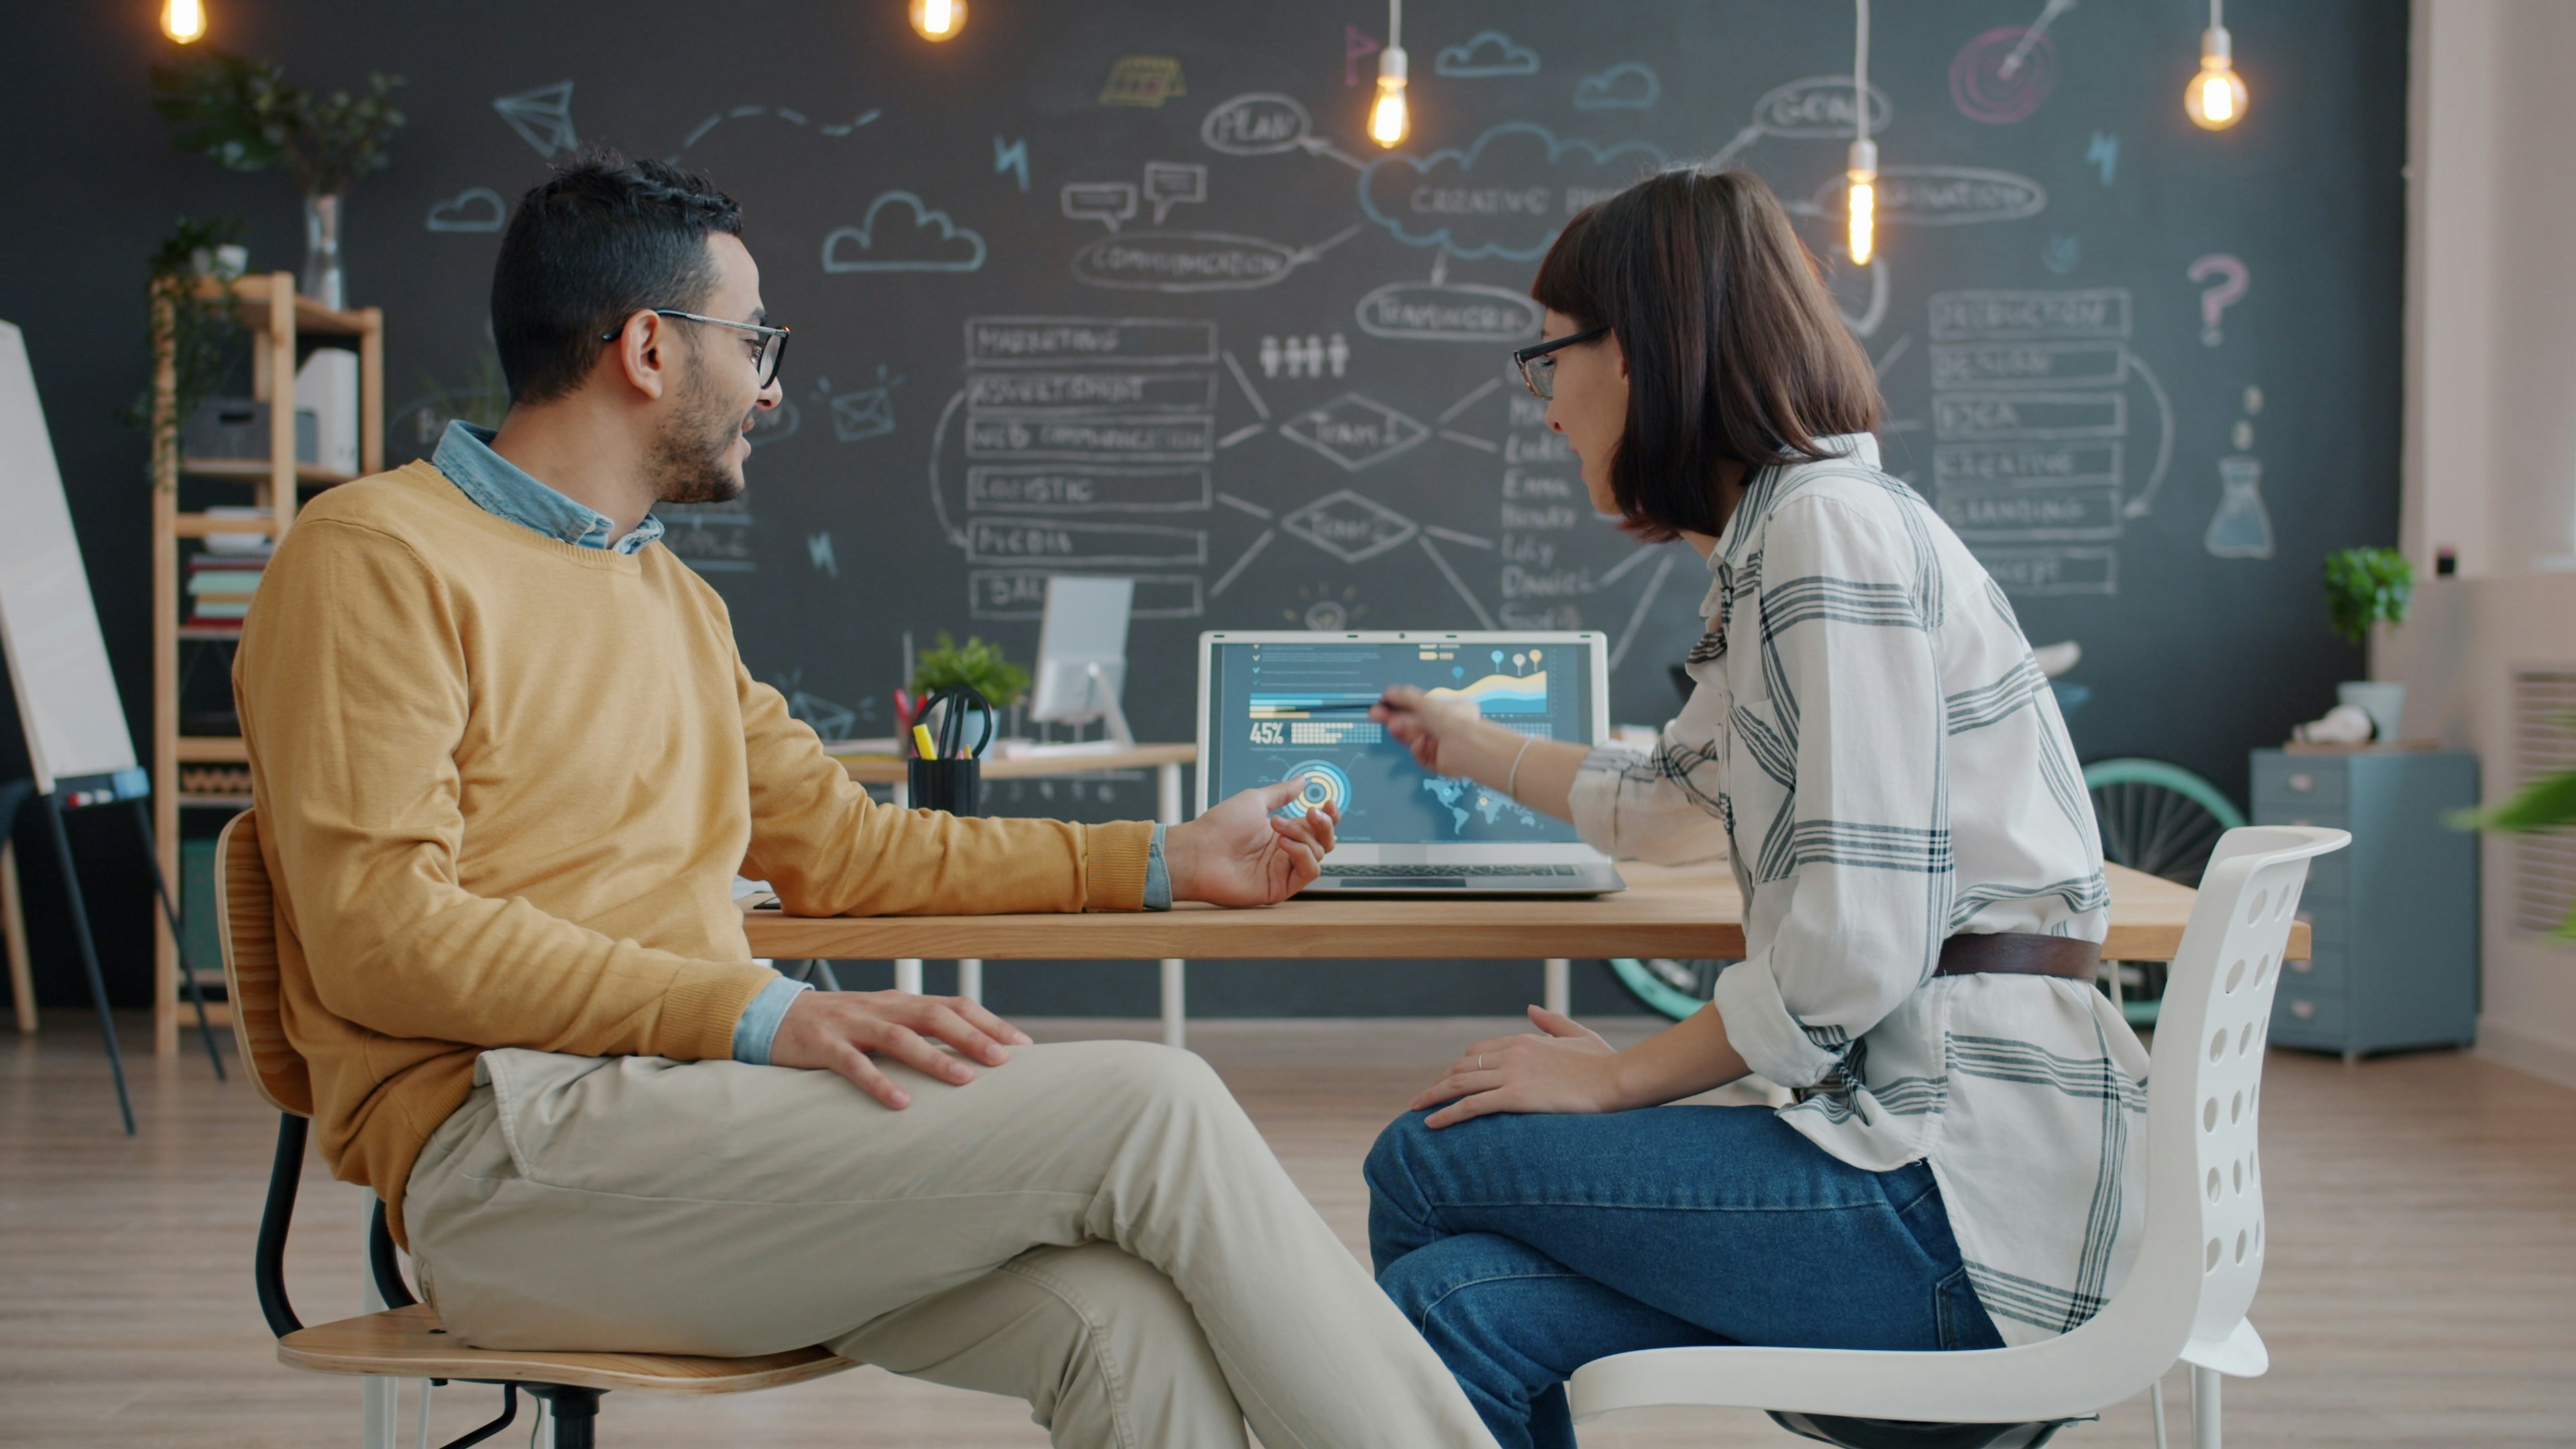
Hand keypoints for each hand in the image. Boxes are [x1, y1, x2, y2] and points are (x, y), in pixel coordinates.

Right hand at [767, 989, 1031, 1109]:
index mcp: (900, 1003)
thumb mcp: (880, 1022)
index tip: (1023, 1045)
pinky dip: (879, 1083)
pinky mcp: (823, 1045)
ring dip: (935, 1058)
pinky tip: (901, 1103)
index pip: (954, 1005)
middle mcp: (882, 1008)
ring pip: (900, 1038)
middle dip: (973, 1037)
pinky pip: (854, 1064)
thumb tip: (965, 1056)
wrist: (772, 1016)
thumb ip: (916, 1032)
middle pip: (935, 1015)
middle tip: (1004, 1061)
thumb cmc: (837, 1026)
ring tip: (965, 1080)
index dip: (989, 1023)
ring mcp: (852, 1025)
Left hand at [1164, 779, 1337, 905]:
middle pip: (1325, 841)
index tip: (1327, 803)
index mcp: (1282, 832)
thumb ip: (1282, 792)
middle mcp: (1286, 852)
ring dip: (1303, 835)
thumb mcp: (1254, 800)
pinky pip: (1309, 871)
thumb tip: (1302, 780)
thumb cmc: (1219, 826)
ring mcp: (1284, 870)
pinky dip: (1302, 854)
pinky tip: (1283, 843)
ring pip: (1319, 853)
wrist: (1199, 852)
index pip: (1317, 827)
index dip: (1329, 816)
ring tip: (1277, 827)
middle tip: (1310, 812)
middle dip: (1323, 824)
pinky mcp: (1281, 887)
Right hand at [1372, 684, 1499, 778]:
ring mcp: (1440, 746)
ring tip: (1396, 727)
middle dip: (1393, 719)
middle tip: (1375, 714)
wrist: (1465, 747)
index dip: (1399, 705)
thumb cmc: (1453, 721)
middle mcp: (1444, 728)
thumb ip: (1405, 697)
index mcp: (1447, 710)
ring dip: (1404, 733)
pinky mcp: (1436, 762)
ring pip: (1412, 740)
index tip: (1383, 704)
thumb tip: (1389, 692)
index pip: (1418, 707)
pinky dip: (1418, 748)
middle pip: (1411, 724)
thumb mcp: (1425, 702)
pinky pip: (1418, 754)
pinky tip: (1422, 742)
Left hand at [1409, 1005, 1625, 1127]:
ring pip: (1460, 1084)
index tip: (1447, 1080)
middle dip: (1439, 1082)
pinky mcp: (1516, 1097)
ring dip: (1433, 1096)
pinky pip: (1471, 1105)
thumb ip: (1552, 1021)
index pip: (1479, 1051)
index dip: (1458, 1066)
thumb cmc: (1605, 1063)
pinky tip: (1431, 1123)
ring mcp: (1512, 1074)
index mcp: (1525, 1040)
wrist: (1618, 1079)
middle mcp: (1512, 1053)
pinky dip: (1448, 1113)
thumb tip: (1531, 1008)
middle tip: (1422, 1097)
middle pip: (1462, 1066)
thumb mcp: (1578, 1035)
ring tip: (1416, 1108)